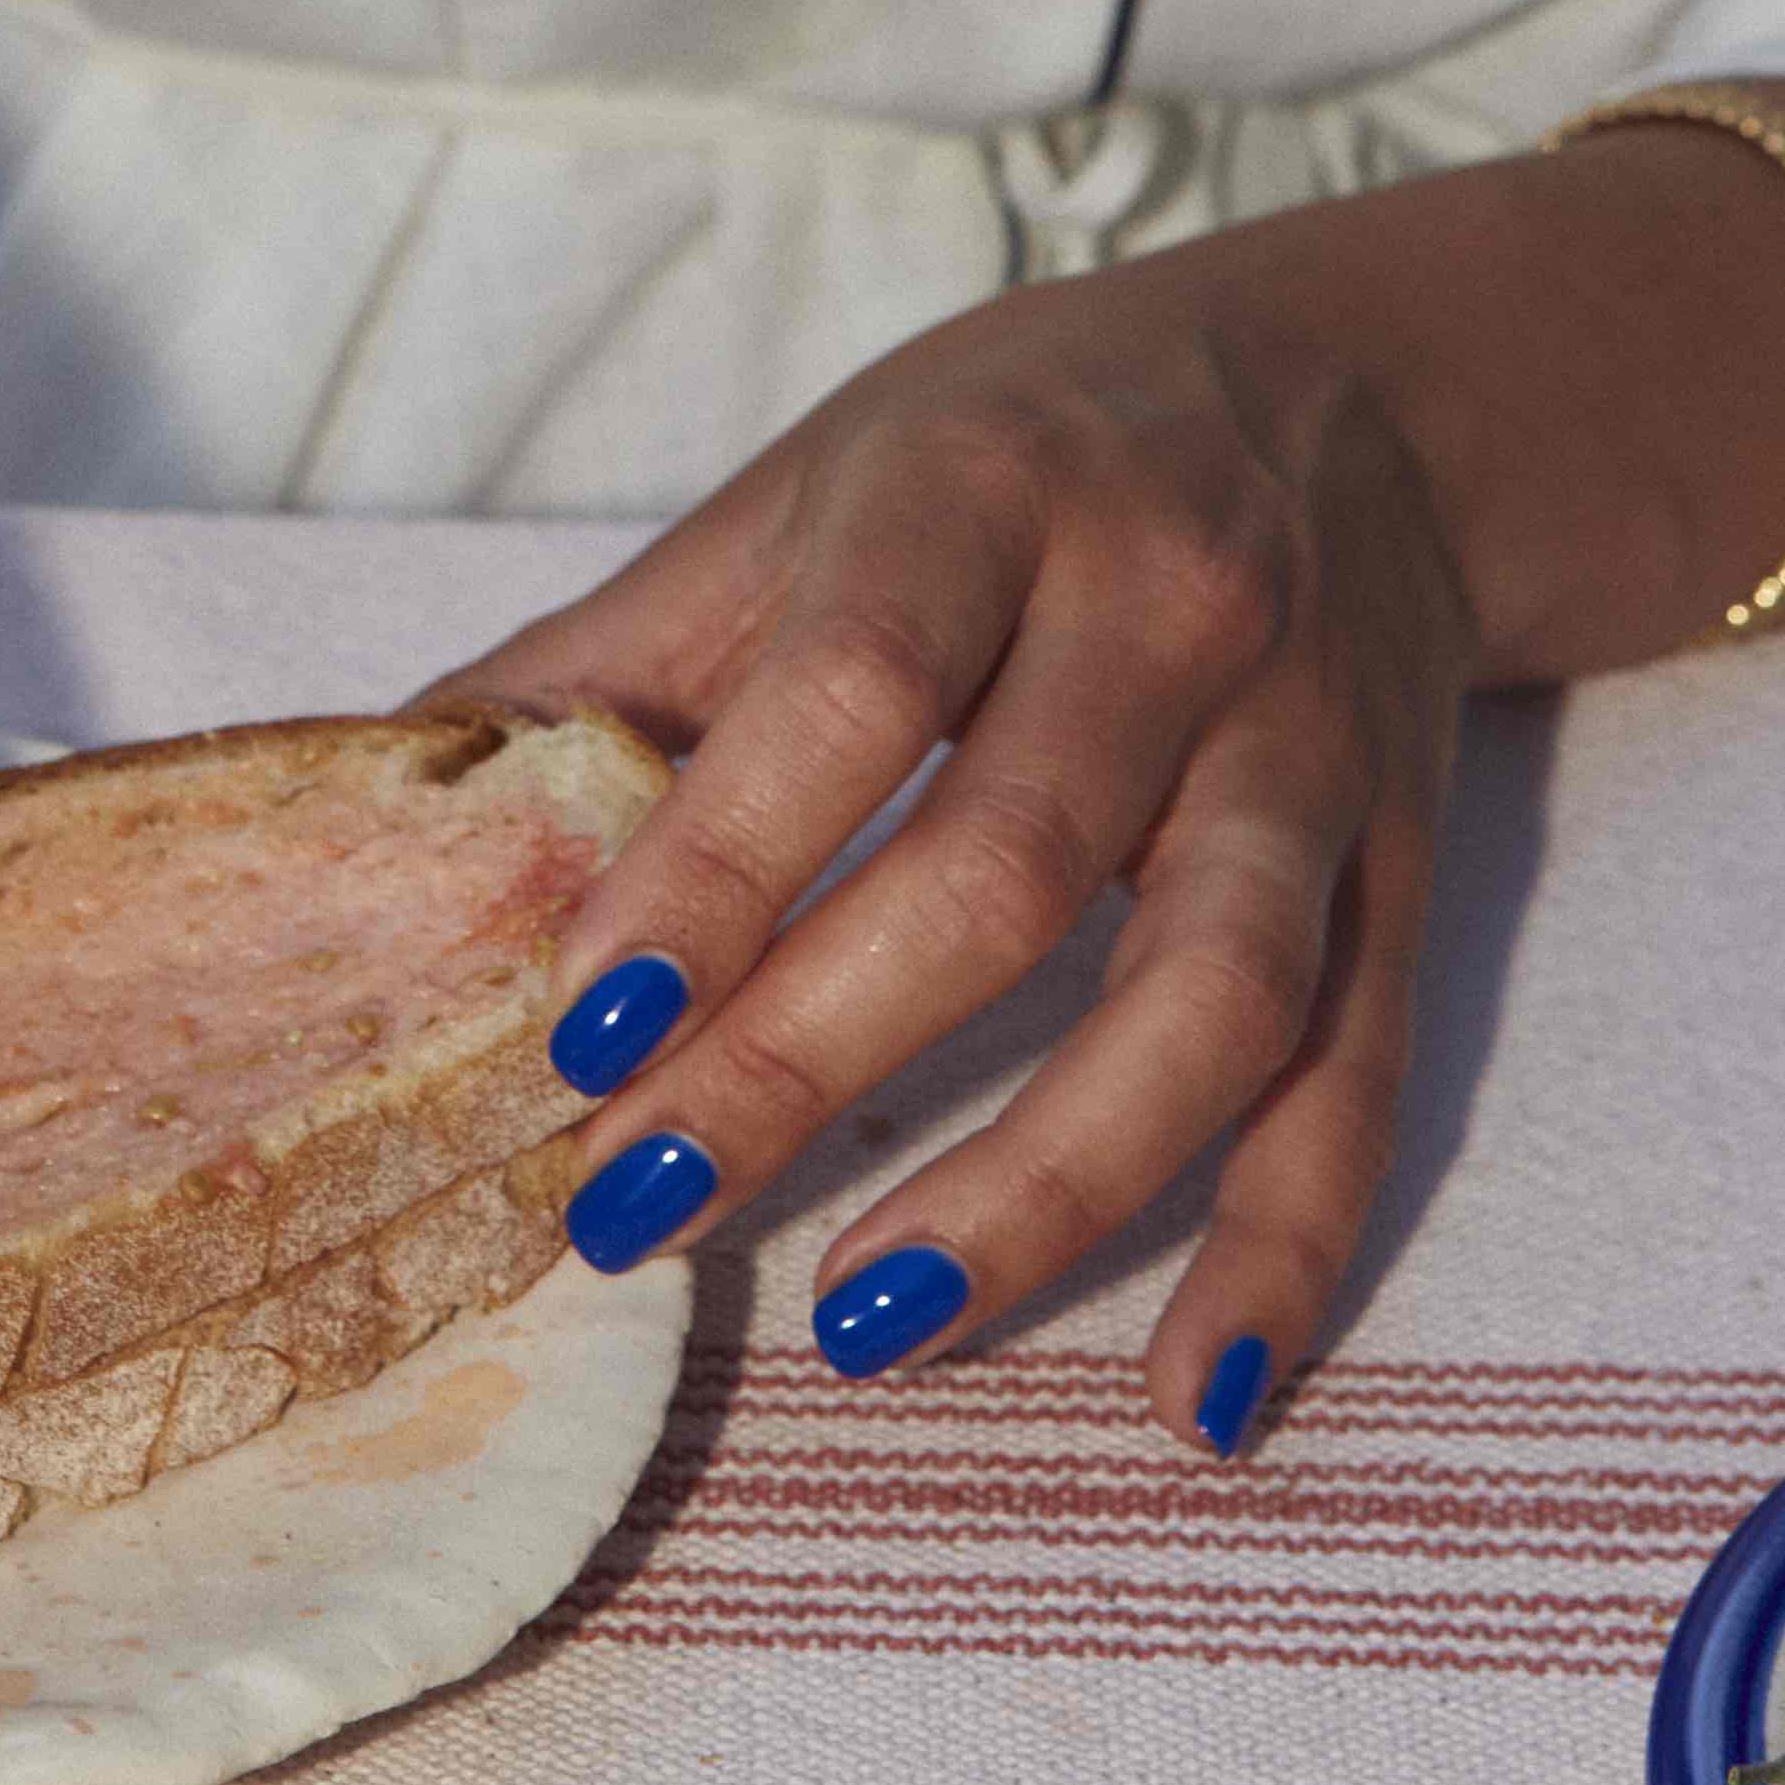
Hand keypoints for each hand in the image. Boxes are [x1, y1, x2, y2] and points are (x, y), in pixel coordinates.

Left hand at [456, 260, 1481, 1456]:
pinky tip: (1185, 1398)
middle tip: (643, 1205)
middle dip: (810, 1057)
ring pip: (1210, 999)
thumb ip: (607, 660)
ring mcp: (1307, 750)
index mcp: (980, 492)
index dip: (713, 867)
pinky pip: (1360, 1082)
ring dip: (1041, 1186)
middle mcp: (1166, 610)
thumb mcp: (801, 490)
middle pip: (1005, 870)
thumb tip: (379, 811)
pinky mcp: (1405, 872)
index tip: (580, 1032)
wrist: (1352, 386)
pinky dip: (1287, 1251)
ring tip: (865, 1327)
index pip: (846, 688)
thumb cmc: (1013, 450)